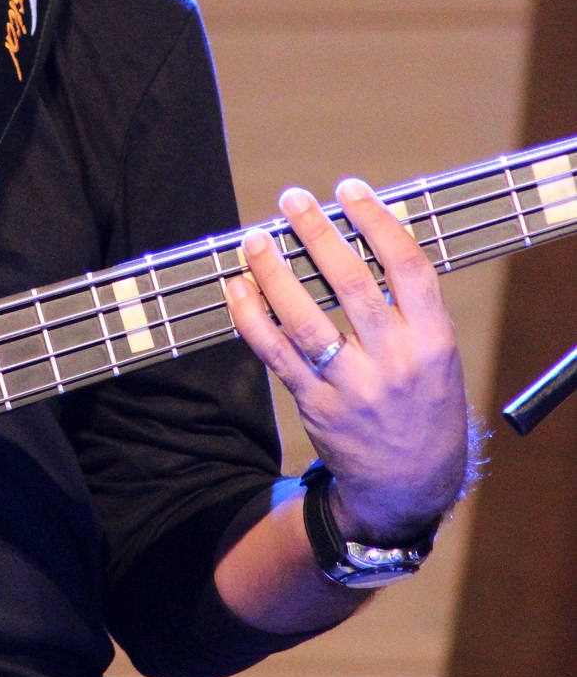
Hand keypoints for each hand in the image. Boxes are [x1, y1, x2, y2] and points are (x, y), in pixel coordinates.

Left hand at [224, 178, 467, 542]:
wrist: (410, 486)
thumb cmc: (423, 402)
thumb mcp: (437, 353)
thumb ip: (408, 302)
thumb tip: (364, 232)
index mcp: (433, 341)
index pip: (407, 266)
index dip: (376, 221)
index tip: (349, 190)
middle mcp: (394, 362)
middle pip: (350, 284)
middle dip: (317, 234)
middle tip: (292, 200)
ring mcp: (352, 386)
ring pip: (303, 318)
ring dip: (273, 272)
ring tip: (256, 239)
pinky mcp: (315, 405)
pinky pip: (274, 353)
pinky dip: (250, 316)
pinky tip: (238, 287)